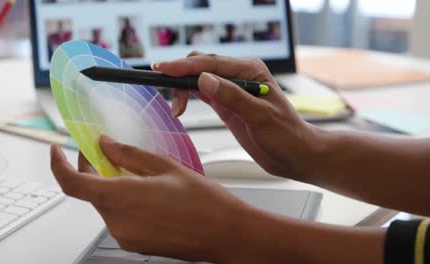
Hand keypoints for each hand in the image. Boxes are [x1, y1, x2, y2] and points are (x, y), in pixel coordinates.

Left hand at [50, 136, 259, 262]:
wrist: (226, 233)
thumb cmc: (204, 202)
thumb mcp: (166, 167)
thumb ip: (129, 155)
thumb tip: (106, 145)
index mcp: (123, 198)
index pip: (72, 184)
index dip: (57, 165)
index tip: (57, 150)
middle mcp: (119, 221)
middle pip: (89, 192)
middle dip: (92, 170)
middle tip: (105, 152)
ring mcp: (126, 236)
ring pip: (104, 204)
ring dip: (109, 185)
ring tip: (134, 172)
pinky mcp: (135, 244)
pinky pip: (118, 218)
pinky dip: (121, 201)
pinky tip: (143, 191)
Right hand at [153, 52, 319, 178]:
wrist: (294, 155)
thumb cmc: (286, 135)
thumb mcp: (260, 116)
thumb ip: (233, 97)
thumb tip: (204, 80)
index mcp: (250, 71)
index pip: (211, 63)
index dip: (185, 66)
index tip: (164, 69)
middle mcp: (239, 76)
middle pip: (202, 66)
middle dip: (180, 74)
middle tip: (161, 85)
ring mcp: (232, 90)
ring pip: (199, 79)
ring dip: (182, 87)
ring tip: (175, 106)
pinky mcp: (227, 105)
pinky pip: (202, 93)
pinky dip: (188, 97)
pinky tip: (180, 106)